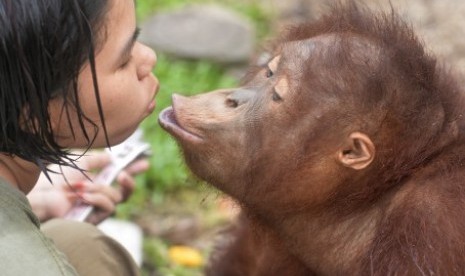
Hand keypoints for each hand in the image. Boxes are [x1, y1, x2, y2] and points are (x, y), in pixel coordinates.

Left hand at [28, 150, 148, 223]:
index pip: (120, 177)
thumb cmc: (56, 179)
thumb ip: (97, 159)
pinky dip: (98, 199)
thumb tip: (112, 157)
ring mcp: (97, 208)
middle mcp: (99, 196)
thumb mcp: (80, 163)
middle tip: (124, 174)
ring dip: (101, 189)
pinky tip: (83, 196)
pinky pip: (109, 208)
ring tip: (82, 187)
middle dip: (129, 183)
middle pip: (125, 193)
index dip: (134, 169)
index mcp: (97, 182)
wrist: (42, 195)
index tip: (145, 161)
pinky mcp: (95, 219)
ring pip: (116, 198)